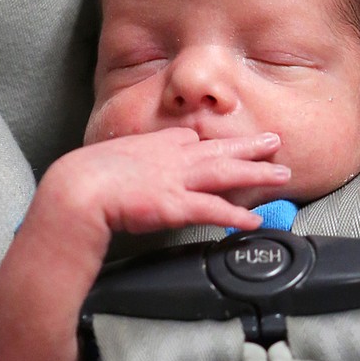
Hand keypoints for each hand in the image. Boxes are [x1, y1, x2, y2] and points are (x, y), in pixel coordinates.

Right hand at [38, 127, 290, 248]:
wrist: (78, 188)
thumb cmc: (85, 178)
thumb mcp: (110, 159)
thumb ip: (130, 164)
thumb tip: (134, 173)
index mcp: (156, 144)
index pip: (194, 139)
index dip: (217, 143)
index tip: (233, 144)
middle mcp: (172, 157)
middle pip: (220, 149)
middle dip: (251, 146)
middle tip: (276, 142)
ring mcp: (177, 179)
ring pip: (226, 173)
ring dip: (257, 174)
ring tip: (282, 177)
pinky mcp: (175, 204)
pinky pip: (214, 209)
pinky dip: (236, 215)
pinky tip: (254, 221)